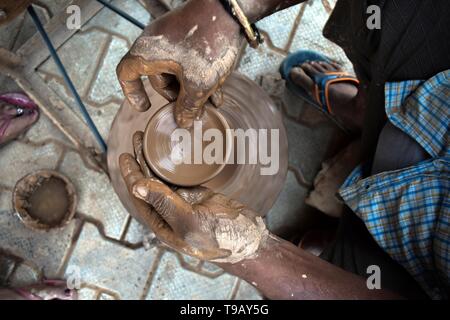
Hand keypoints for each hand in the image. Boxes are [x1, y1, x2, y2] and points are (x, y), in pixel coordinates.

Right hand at [116, 0, 242, 127]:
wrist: (230, 9)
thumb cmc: (208, 41)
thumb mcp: (199, 83)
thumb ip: (189, 106)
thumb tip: (183, 122)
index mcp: (147, 53)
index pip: (126, 74)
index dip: (132, 93)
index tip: (144, 106)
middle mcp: (155, 43)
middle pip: (157, 78)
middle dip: (176, 97)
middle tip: (193, 111)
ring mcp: (171, 38)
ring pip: (176, 71)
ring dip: (192, 90)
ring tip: (210, 103)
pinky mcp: (188, 35)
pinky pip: (188, 61)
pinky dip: (198, 77)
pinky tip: (217, 91)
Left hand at [119, 131, 267, 262]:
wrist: (250, 239)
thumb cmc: (221, 238)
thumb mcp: (190, 222)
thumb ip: (164, 204)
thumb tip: (136, 187)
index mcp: (163, 224)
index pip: (140, 196)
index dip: (131, 175)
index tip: (125, 155)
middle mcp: (170, 213)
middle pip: (149, 185)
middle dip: (140, 162)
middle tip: (136, 138)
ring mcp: (185, 204)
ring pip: (163, 180)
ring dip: (155, 161)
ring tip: (149, 141)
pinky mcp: (199, 197)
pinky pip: (181, 179)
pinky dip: (174, 165)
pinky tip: (171, 153)